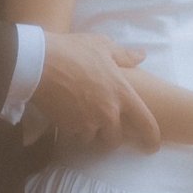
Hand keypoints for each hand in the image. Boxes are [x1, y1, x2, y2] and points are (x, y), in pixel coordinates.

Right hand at [34, 33, 161, 153]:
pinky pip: (76, 135)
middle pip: (116, 139)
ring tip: (82, 115)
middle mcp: (108, 113)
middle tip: (104, 126)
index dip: (151, 139)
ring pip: (94, 138)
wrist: (40, 63)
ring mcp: (88, 123)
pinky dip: (74, 129)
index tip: (151, 146)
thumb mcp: (102, 46)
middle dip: (110, 135)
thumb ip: (124, 56)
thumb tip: (142, 56)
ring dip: (91, 131)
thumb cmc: (74, 50)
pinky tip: (68, 114)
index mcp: (122, 93)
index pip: (146, 124)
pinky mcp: (69, 128)